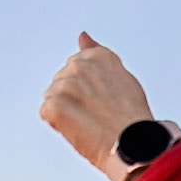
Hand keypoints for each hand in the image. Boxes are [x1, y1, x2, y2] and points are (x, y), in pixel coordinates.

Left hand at [41, 32, 153, 180]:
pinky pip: (46, 113)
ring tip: (90, 122)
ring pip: (53, 96)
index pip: (77, 66)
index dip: (89, 88)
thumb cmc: (131, 114)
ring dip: (66, 110)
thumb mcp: (119, 75)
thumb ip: (97, 53)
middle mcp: (79, 64)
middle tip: (97, 113)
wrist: (133, 144)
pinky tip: (79, 129)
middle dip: (74, 97)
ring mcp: (65, 84)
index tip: (104, 100)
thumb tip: (82, 35)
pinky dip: (59, 124)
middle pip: (63, 80)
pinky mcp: (53, 105)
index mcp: (98, 55)